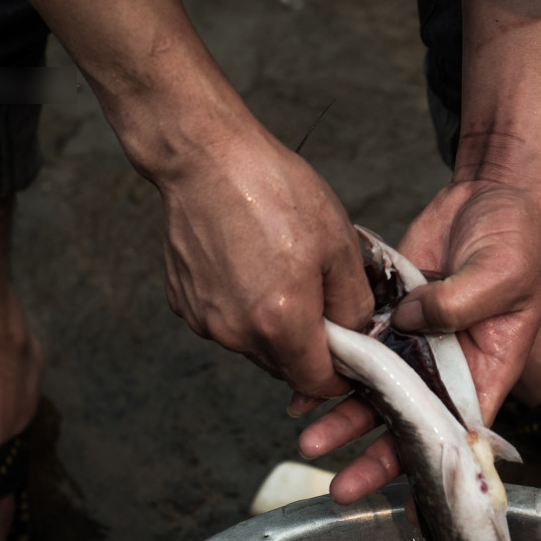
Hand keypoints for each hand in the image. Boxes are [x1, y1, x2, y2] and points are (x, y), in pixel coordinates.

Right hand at [156, 128, 373, 396]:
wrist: (205, 157)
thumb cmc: (272, 189)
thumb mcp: (339, 243)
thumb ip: (354, 302)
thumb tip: (356, 333)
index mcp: (281, 322)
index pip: (317, 383)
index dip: (340, 374)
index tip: (348, 353)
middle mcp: (237, 332)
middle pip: (284, 367)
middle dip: (307, 347)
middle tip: (318, 299)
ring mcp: (205, 321)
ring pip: (253, 346)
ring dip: (273, 327)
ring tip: (279, 273)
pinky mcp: (184, 304)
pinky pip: (225, 322)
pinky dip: (242, 308)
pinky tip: (247, 266)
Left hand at [297, 180, 540, 502]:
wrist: (488, 192)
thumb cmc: (515, 234)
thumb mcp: (502, 269)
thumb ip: (462, 302)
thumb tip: (411, 324)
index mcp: (486, 365)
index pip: (455, 427)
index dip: (428, 462)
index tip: (402, 498)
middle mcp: (447, 362)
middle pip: (408, 417)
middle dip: (372, 449)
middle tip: (336, 478)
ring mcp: (415, 339)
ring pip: (376, 387)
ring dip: (343, 412)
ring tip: (307, 432)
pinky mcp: (390, 312)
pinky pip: (359, 345)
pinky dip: (334, 365)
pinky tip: (304, 383)